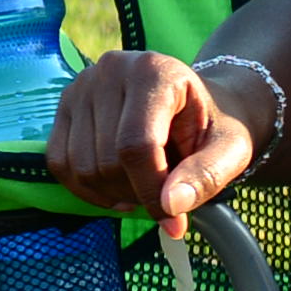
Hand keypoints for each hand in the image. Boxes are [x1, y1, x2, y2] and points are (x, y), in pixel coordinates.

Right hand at [48, 48, 250, 239]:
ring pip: (82, 166)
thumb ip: (207, 175)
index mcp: (154, 71)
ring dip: (113, 193)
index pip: (137, 144)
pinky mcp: (64, 105)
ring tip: (144, 187)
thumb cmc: (215, 127)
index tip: (172, 221)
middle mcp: (110, 70)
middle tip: (164, 197)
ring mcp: (81, 86)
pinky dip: (86, 189)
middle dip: (137, 193)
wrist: (196, 105)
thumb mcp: (231, 149)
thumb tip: (171, 206)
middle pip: (107, 159)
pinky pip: (59, 163)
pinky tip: (116, 189)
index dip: (151, 190)